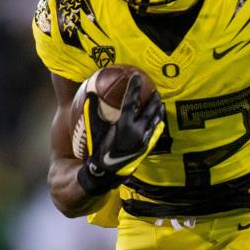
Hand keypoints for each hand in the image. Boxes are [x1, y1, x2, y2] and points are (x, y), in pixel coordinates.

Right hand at [78, 73, 164, 194]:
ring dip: (158, 111)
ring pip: (154, 122)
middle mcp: (137, 131)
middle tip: (155, 89)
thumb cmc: (96, 150)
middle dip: (152, 99)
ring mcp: (143, 140)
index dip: (134, 87)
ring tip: (160, 103)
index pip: (131, 101)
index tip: (136, 76)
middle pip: (149, 111)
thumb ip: (92, 111)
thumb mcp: (92, 130)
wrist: (105, 173)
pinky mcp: (145, 149)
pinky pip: (154, 133)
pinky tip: (158, 122)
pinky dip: (157, 125)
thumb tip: (89, 93)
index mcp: (124, 125)